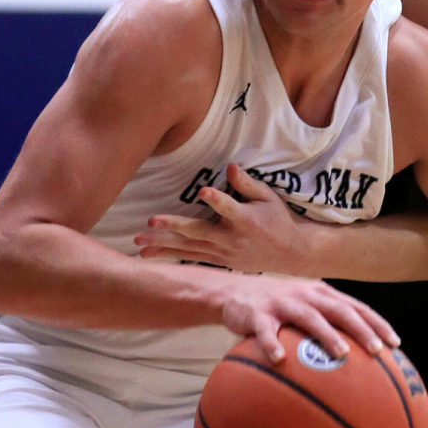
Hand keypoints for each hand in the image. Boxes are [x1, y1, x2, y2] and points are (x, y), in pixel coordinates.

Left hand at [135, 164, 303, 273]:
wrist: (289, 253)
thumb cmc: (277, 219)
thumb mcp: (267, 197)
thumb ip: (246, 184)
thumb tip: (230, 166)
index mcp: (245, 220)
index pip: (229, 207)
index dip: (216, 199)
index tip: (203, 191)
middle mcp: (231, 238)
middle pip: (197, 232)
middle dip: (173, 227)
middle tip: (150, 222)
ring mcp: (222, 252)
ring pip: (188, 248)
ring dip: (162, 244)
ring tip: (138, 242)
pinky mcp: (218, 261)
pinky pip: (190, 258)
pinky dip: (169, 256)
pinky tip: (149, 254)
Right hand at [220, 270, 400, 364]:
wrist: (233, 292)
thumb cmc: (278, 306)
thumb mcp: (305, 306)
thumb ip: (327, 323)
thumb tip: (358, 357)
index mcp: (320, 293)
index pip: (355, 307)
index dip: (376, 323)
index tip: (396, 343)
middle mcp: (305, 295)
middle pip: (338, 310)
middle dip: (361, 329)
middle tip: (377, 350)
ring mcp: (281, 303)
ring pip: (308, 317)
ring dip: (326, 334)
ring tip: (341, 353)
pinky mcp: (257, 314)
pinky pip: (266, 331)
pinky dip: (273, 344)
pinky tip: (280, 360)